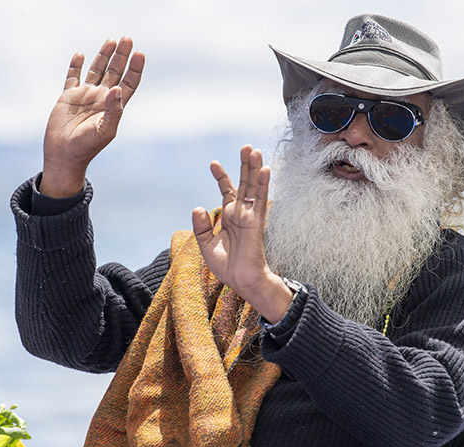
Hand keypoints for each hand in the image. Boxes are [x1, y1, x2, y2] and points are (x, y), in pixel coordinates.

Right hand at [41, 37, 144, 197]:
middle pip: (115, 71)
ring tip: (111, 40)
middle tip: (128, 39)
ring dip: (104, 56)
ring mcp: (85, 96)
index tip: (140, 54)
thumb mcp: (105, 130)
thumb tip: (117, 89)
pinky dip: (76, 65)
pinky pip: (73, 77)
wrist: (65, 154)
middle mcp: (101, 98)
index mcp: (113, 106)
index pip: (129, 83)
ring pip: (97, 70)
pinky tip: (81, 54)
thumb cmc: (87, 147)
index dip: (135, 69)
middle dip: (122, 56)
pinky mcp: (68, 96)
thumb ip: (113, 110)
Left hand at [192, 146, 293, 322]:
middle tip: (246, 146)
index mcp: (229, 217)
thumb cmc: (228, 267)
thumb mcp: (206, 246)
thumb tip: (197, 207)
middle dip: (244, 165)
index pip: (227, 191)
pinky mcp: (257, 223)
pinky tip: (266, 170)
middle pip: (243, 184)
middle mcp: (241, 214)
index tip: (213, 163)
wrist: (242, 281)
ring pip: (253, 188)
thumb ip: (200, 227)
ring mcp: (250, 216)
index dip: (221, 177)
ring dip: (255, 169)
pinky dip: (263, 185)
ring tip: (255, 150)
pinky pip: (261, 201)